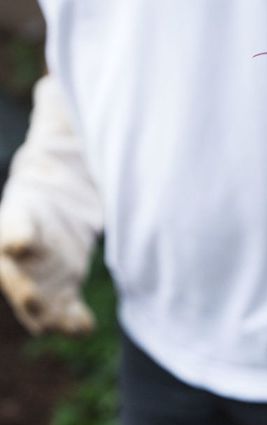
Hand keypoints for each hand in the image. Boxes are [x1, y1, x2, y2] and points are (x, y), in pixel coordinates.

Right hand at [0, 76, 101, 335]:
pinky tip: (84, 325)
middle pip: (14, 274)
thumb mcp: (59, 146)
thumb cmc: (55, 171)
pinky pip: (59, 314)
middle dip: (25, 287)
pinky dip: (69, 322)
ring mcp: (37, 276)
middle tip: (37, 302)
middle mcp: (19, 250)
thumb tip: (57, 89)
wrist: (55, 203)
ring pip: (33, 301)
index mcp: (20, 212)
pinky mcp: (57, 293)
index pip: (13, 224)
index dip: (17, 233)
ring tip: (66, 322)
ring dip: (46, 314)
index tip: (21, 243)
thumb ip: (59, 124)